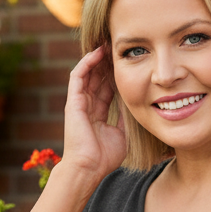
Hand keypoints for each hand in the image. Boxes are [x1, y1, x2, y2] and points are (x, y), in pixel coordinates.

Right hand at [60, 45, 125, 184]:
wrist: (88, 168)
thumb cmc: (103, 158)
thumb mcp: (121, 135)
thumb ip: (126, 119)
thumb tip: (137, 106)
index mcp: (98, 114)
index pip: (107, 89)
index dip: (116, 76)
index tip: (127, 64)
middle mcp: (87, 106)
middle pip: (97, 78)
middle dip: (107, 63)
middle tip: (119, 47)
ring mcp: (78, 103)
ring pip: (88, 74)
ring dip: (96, 58)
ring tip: (107, 43)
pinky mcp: (72, 102)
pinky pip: (78, 77)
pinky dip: (86, 63)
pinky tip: (96, 52)